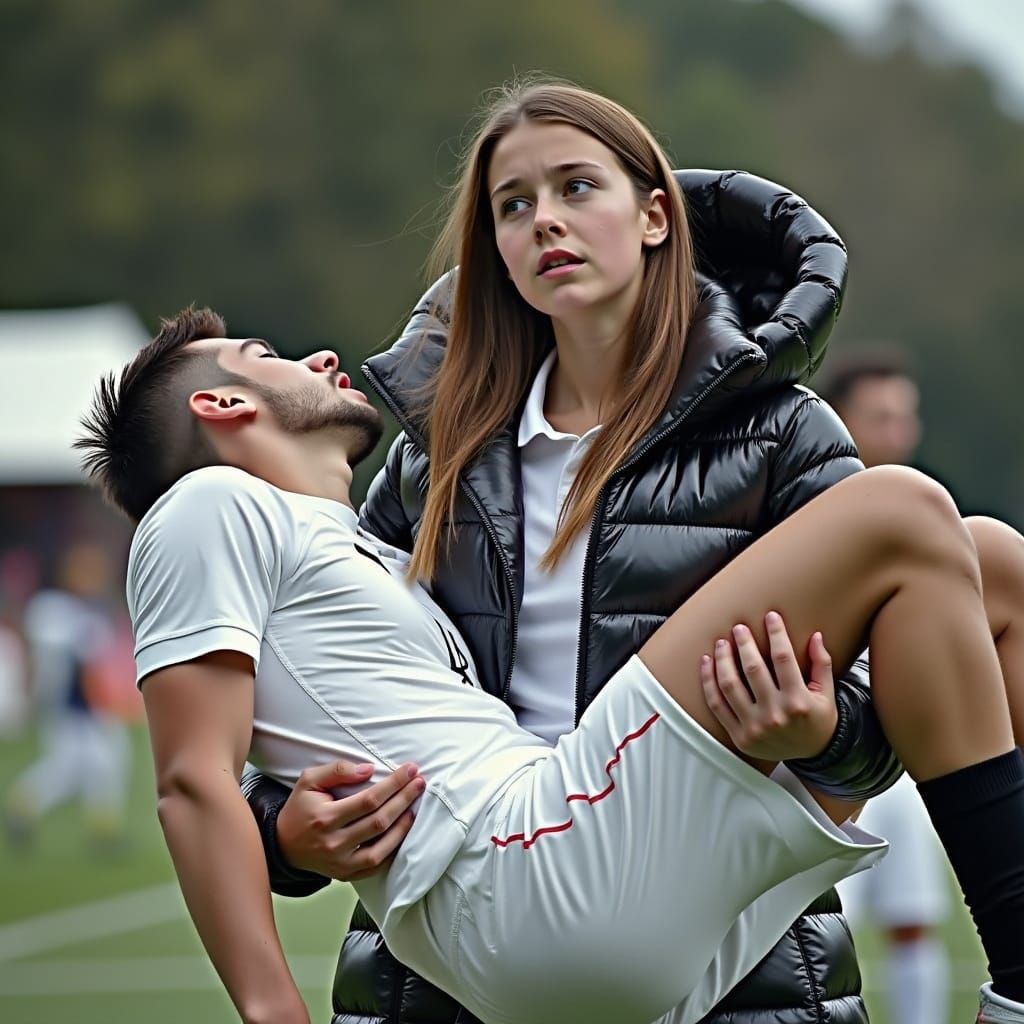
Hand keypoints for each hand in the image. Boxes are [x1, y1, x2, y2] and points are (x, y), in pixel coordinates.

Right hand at [276, 760, 424, 881]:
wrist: (283, 844)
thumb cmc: (301, 808)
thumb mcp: (309, 780)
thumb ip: (337, 770)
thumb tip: (369, 769)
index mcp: (325, 818)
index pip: (368, 800)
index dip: (393, 784)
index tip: (410, 770)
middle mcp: (334, 843)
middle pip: (379, 821)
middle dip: (403, 799)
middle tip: (419, 782)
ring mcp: (341, 863)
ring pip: (382, 847)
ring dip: (403, 826)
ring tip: (414, 806)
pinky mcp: (346, 875)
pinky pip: (376, 865)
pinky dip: (393, 849)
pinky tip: (402, 831)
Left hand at [700, 611, 837, 761]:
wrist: (813, 755)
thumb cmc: (818, 719)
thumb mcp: (827, 694)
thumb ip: (822, 664)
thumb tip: (816, 635)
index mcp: (798, 702)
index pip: (783, 659)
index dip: (776, 634)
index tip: (770, 617)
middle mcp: (775, 715)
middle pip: (753, 669)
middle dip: (745, 643)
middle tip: (739, 627)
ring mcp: (754, 727)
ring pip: (730, 685)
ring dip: (723, 660)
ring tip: (722, 643)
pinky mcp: (739, 735)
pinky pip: (717, 704)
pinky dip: (708, 682)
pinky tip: (707, 662)